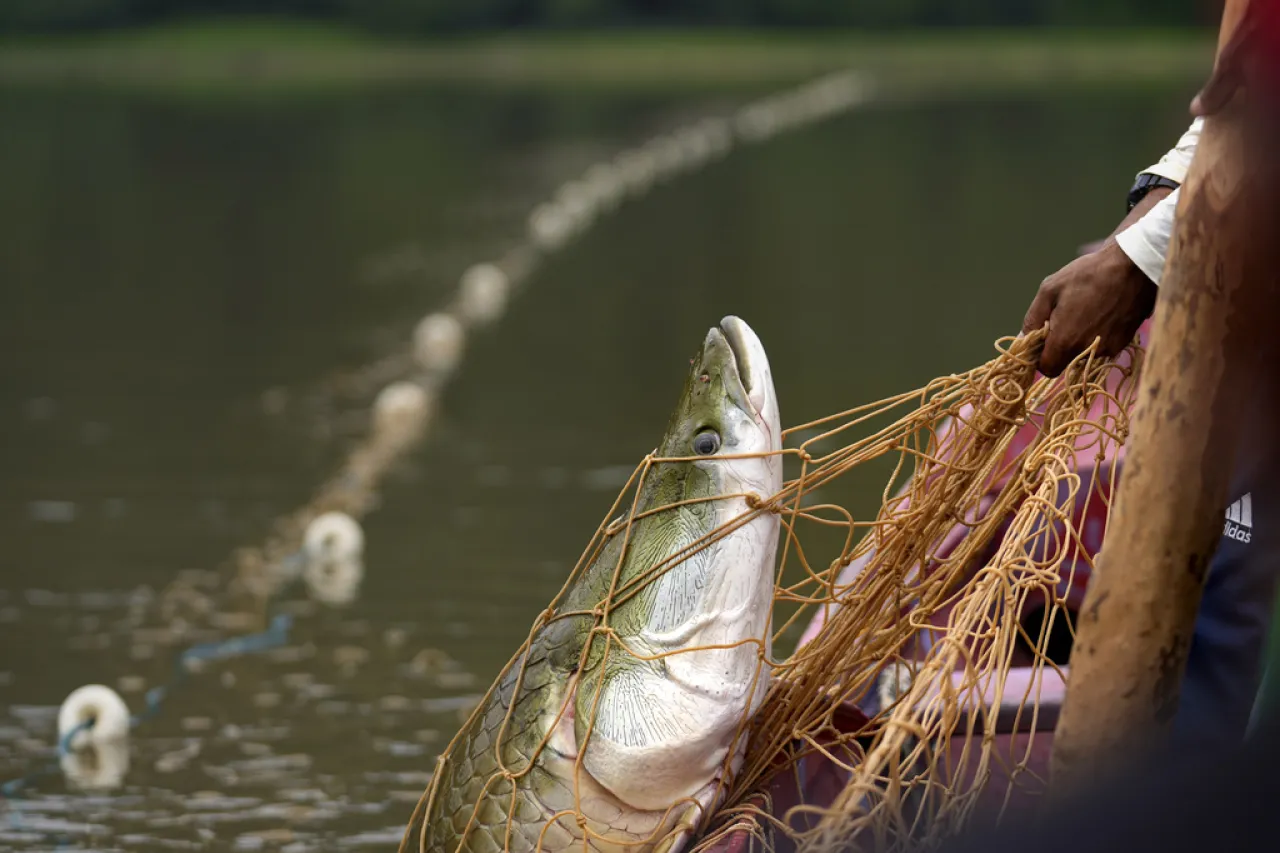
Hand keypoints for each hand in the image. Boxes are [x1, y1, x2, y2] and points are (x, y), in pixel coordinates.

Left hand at [1021, 187, 1171, 376]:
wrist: (1134, 266)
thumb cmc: (1087, 274)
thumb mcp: (1050, 290)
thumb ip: (1032, 319)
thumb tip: (1023, 339)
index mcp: (1066, 341)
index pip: (1047, 369)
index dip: (1041, 357)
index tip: (1043, 341)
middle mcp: (1087, 351)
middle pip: (1066, 363)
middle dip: (1060, 349)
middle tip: (1063, 321)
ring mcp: (1108, 349)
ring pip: (1084, 356)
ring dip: (1079, 341)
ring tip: (1085, 312)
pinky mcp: (1123, 343)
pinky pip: (1101, 347)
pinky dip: (1096, 336)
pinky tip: (1100, 313)